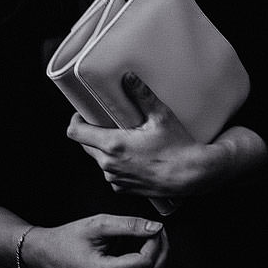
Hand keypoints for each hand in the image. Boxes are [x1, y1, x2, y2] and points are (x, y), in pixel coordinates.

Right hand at [20, 214, 167, 267]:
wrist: (41, 256)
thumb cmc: (67, 238)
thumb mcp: (98, 224)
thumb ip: (130, 225)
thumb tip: (157, 227)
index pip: (144, 262)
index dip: (156, 244)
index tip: (155, 229)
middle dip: (162, 254)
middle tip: (160, 235)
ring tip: (156, 248)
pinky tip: (145, 263)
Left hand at [68, 72, 264, 198]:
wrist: (191, 175)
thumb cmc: (178, 147)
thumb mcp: (161, 117)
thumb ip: (142, 95)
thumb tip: (129, 78)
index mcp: (113, 145)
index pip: (76, 133)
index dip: (76, 120)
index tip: (83, 113)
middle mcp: (108, 164)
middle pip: (85, 146)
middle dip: (92, 133)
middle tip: (107, 123)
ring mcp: (115, 179)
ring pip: (99, 160)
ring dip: (105, 149)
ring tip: (124, 140)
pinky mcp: (123, 189)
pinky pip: (111, 173)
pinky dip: (117, 164)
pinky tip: (134, 157)